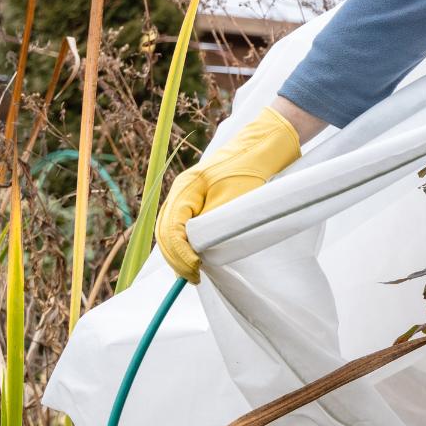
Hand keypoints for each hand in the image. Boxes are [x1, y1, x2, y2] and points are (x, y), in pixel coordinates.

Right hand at [155, 106, 301, 281]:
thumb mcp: (233, 199)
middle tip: (193, 277)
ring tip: (191, 273)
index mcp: (185, 188)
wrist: (260, 148)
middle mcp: (180, 191)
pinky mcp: (195, 200)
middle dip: (177, 258)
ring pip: (170, 230)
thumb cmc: (249, 170)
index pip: (171, 229)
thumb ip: (213, 223)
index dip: (181, 253)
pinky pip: (180, 226)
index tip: (196, 269)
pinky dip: (183, 244)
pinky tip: (193, 259)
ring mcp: (185, 195)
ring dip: (178, 253)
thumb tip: (198, 250)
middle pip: (165, 232)